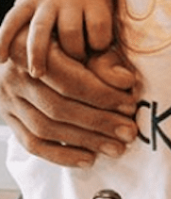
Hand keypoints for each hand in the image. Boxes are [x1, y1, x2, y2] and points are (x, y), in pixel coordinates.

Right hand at [0, 0, 115, 75]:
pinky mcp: (25, 2)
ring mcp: (45, 1)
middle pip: (71, 32)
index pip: (99, 27)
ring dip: (39, 53)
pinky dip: (4, 39)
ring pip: (42, 30)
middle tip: (76, 65)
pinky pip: (11, 21)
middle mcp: (69, 0)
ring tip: (38, 74)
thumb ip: (108, 28)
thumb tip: (123, 73)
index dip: (100, 44)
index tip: (100, 52)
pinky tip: (1, 59)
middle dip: (73, 53)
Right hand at [0, 30, 137, 167]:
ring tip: (116, 148)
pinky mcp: (9, 120)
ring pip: (46, 129)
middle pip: (58, 108)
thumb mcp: (82, 39)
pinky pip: (32, 144)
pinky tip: (89, 159)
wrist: (25, 49)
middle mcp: (13, 77)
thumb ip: (103, 59)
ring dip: (85, 141)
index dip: (102, 95)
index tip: (129, 105)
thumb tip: (127, 81)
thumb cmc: (63, 41)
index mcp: (32, 49)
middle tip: (129, 132)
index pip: (70, 81)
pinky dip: (62, 155)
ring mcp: (7, 101)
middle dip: (99, 122)